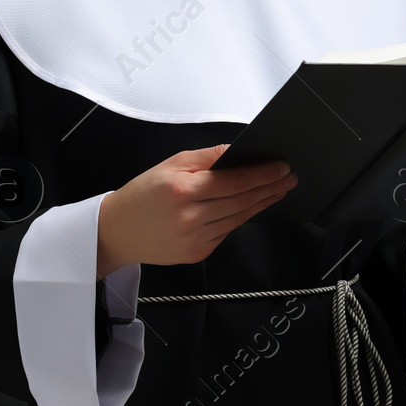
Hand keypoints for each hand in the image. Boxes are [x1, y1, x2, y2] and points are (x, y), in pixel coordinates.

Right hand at [95, 144, 295, 276]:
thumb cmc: (142, 195)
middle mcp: (191, 218)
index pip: (235, 181)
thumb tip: (236, 151)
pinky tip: (251, 207)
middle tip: (288, 178)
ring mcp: (195, 239)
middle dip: (269, 188)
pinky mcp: (197, 253)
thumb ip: (206, 157)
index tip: (281, 167)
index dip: (263, 174)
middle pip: (242, 202)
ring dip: (261, 204)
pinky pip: (226, 233)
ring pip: (238, 219)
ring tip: (277, 191)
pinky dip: (241, 218)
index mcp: (184, 191)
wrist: (117, 231)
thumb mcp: (171, 165)